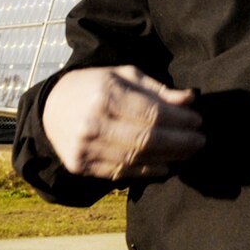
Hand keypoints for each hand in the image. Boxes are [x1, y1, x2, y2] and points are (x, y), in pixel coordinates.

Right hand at [42, 65, 206, 180]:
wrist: (51, 107)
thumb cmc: (95, 86)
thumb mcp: (125, 76)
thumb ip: (158, 90)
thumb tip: (190, 100)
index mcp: (106, 94)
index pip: (152, 114)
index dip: (179, 121)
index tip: (198, 121)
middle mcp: (93, 123)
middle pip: (146, 140)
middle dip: (179, 143)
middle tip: (199, 142)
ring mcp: (84, 148)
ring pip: (135, 159)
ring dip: (167, 159)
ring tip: (187, 154)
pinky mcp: (80, 166)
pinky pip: (119, 173)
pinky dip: (146, 171)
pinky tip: (165, 166)